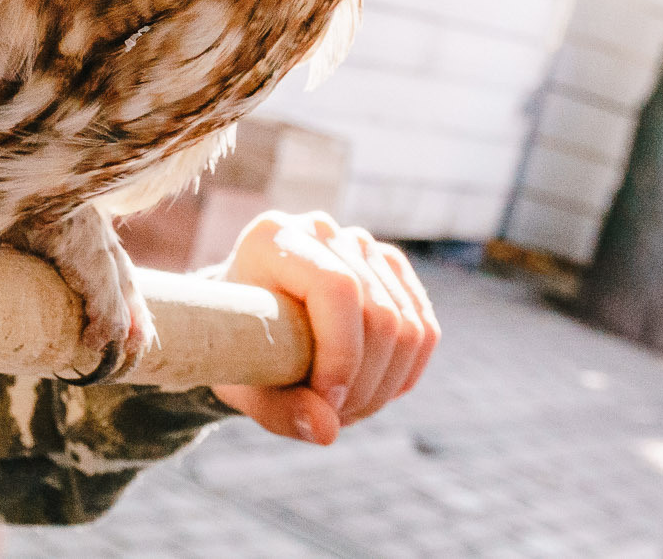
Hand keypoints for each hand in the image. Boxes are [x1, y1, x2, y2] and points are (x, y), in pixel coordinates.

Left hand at [208, 210, 438, 444]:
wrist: (246, 321)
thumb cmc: (237, 346)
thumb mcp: (242, 380)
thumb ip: (278, 409)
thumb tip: (327, 431)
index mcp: (274, 238)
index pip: (336, 287)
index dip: (342, 353)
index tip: (326, 401)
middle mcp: (320, 230)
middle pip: (380, 312)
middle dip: (364, 382)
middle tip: (333, 415)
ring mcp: (360, 245)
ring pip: (409, 326)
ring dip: (384, 385)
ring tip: (346, 408)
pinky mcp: (390, 269)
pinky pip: (425, 329)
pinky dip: (404, 373)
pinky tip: (371, 389)